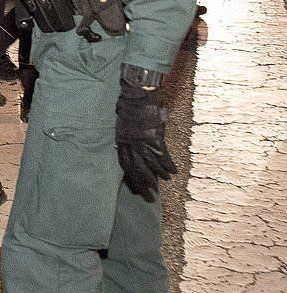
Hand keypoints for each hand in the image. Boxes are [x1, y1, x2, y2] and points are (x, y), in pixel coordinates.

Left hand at [116, 84, 175, 201]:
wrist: (136, 95)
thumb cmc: (128, 107)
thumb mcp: (121, 123)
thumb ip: (124, 137)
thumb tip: (123, 146)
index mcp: (121, 141)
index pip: (125, 164)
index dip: (131, 178)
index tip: (136, 189)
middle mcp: (131, 144)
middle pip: (137, 169)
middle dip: (144, 184)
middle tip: (150, 198)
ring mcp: (143, 142)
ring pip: (151, 165)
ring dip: (158, 176)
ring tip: (163, 184)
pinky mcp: (155, 138)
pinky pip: (162, 155)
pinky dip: (168, 165)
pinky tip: (173, 173)